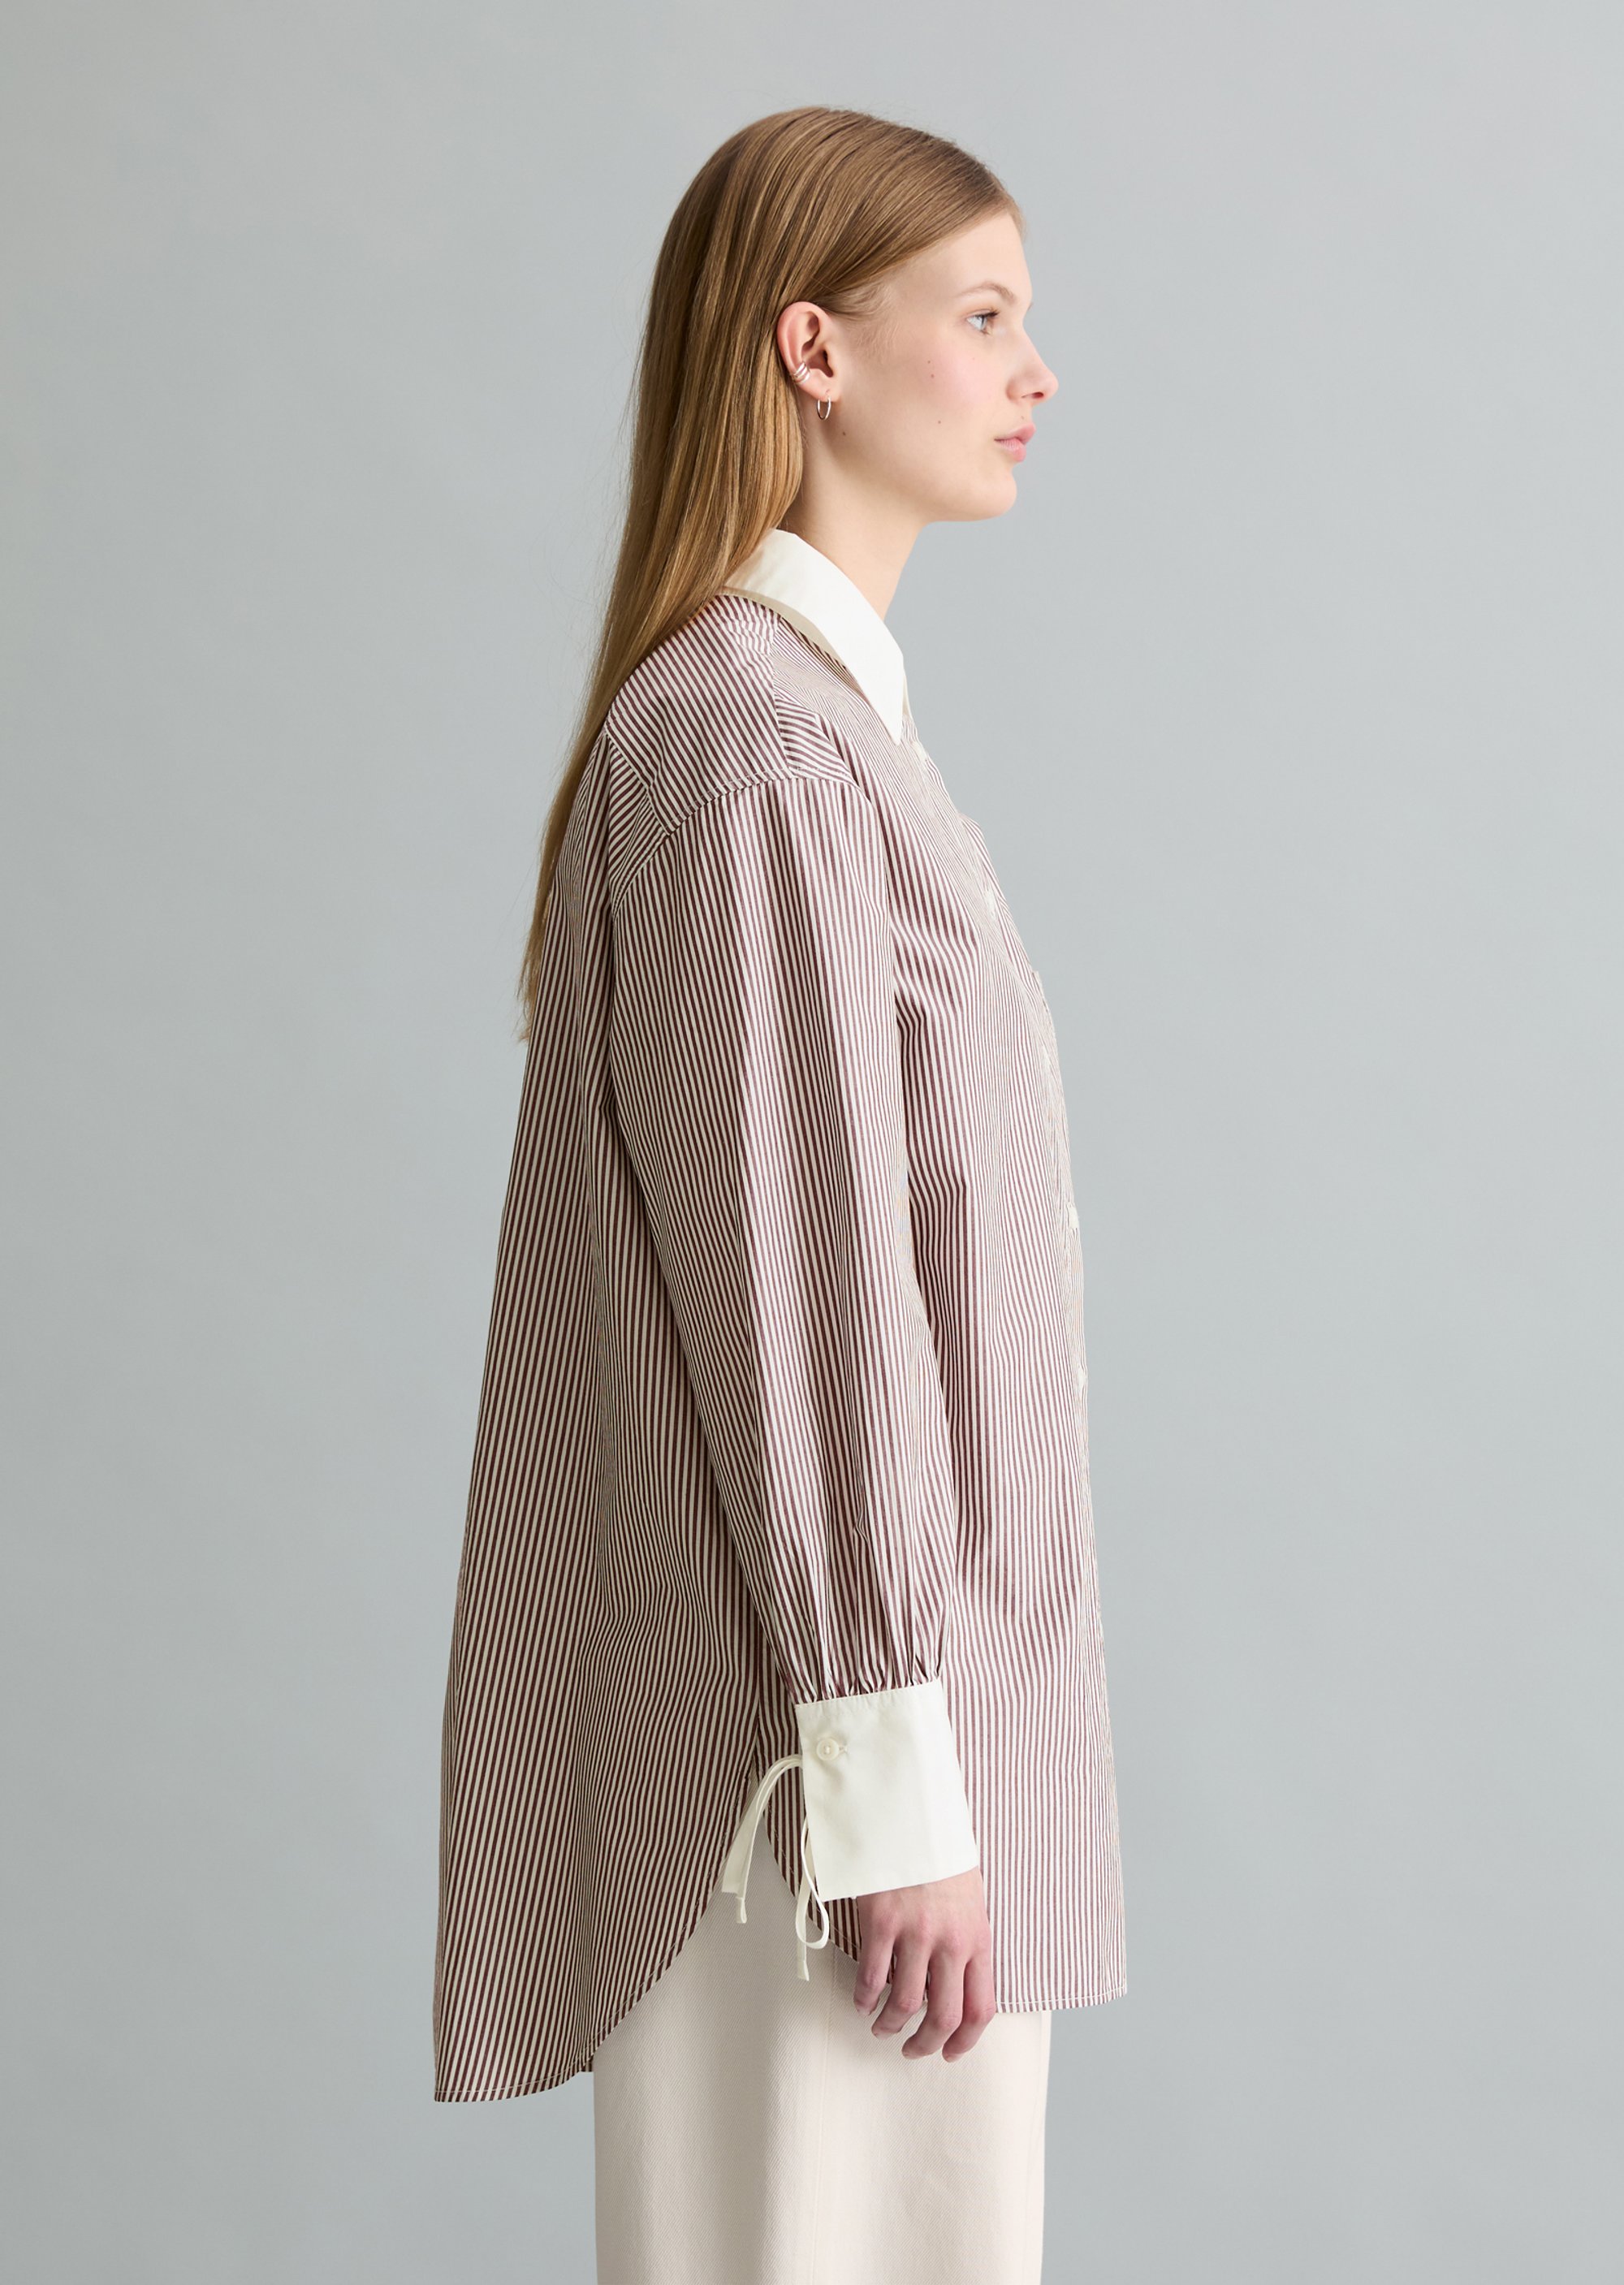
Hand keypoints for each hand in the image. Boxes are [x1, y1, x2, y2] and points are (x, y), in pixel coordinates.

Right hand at [851, 1864, 993, 2059]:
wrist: (912, 1815)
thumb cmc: (941, 1855)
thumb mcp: (971, 1899)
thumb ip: (968, 1940)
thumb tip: (957, 1981)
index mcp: (978, 1938)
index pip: (981, 2008)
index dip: (965, 2041)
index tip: (950, 2052)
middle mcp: (951, 1942)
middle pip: (944, 2016)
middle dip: (926, 2044)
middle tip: (912, 2050)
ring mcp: (916, 1933)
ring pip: (905, 2004)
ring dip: (890, 2025)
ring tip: (881, 2027)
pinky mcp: (882, 1922)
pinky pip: (872, 1977)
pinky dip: (865, 1998)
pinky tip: (862, 2001)